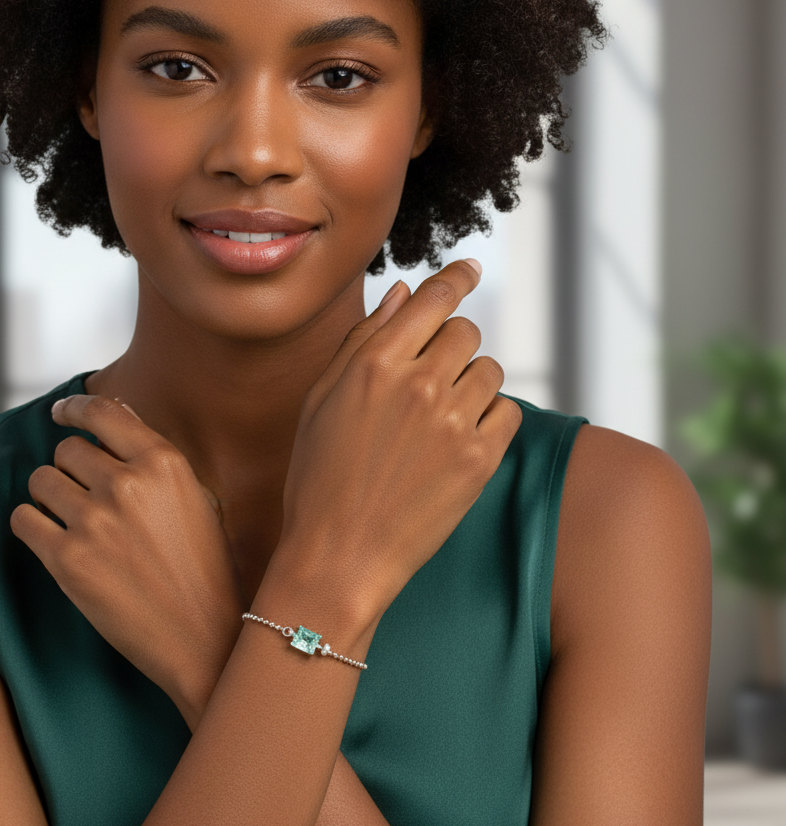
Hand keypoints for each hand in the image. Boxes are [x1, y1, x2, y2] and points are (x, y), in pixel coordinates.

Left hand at [10, 396, 242, 726]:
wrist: (204, 638)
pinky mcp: (67, 560)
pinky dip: (32, 524)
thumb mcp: (196, 499)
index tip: (61, 413)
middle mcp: (127, 484)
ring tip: (72, 519)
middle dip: (72, 469)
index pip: (102, 412)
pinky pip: (24, 519)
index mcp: (164, 463)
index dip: (74, 408)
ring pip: (41, 480)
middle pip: (68, 450)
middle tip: (87, 496)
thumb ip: (155, 458)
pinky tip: (51, 538)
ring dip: (50, 495)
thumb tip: (117, 414)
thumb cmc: (205, 568)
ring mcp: (94, 521)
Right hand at [272, 258, 521, 625]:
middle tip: (429, 384)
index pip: (433, 297)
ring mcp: (453, 422)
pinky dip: (488, 421)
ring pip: (489, 371)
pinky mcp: (480, 460)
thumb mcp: (323, 401)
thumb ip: (365, 340)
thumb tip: (405, 293)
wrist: (339, 556)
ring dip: (471, 386)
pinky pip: (506, 412)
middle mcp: (418, 384)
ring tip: (438, 422)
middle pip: (466, 332)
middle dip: (451, 348)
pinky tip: (456, 443)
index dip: (458, 277)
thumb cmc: (319, 478)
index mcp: (374, 364)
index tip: (472, 269)